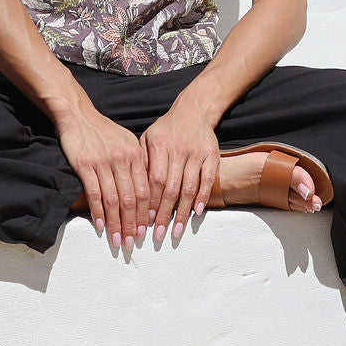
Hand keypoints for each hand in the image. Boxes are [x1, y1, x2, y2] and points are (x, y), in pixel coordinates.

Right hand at [57, 110, 150, 249]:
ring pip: (114, 200)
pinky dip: (98, 212)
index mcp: (135, 155)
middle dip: (134, 224)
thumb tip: (145, 189)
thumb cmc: (102, 131)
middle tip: (134, 242)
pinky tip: (101, 226)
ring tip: (119, 240)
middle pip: (131, 198)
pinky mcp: (85, 165)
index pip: (145, 190)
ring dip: (117, 223)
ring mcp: (103, 162)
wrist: (78, 114)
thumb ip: (136, 163)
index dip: (146, 213)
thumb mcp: (126, 141)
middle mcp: (122, 159)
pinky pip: (95, 193)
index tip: (147, 230)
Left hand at [140, 107, 219, 243]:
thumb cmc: (166, 130)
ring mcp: (197, 153)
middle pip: (171, 188)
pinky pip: (208, 180)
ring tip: (176, 231)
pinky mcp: (212, 155)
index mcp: (159, 145)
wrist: (193, 111)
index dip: (150, 202)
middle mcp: (178, 149)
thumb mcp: (147, 139)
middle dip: (164, 214)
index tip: (145, 220)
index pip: (154, 180)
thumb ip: (142, 162)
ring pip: (189, 187)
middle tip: (159, 234)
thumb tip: (133, 192)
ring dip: (182, 212)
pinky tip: (196, 213)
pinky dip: (203, 198)